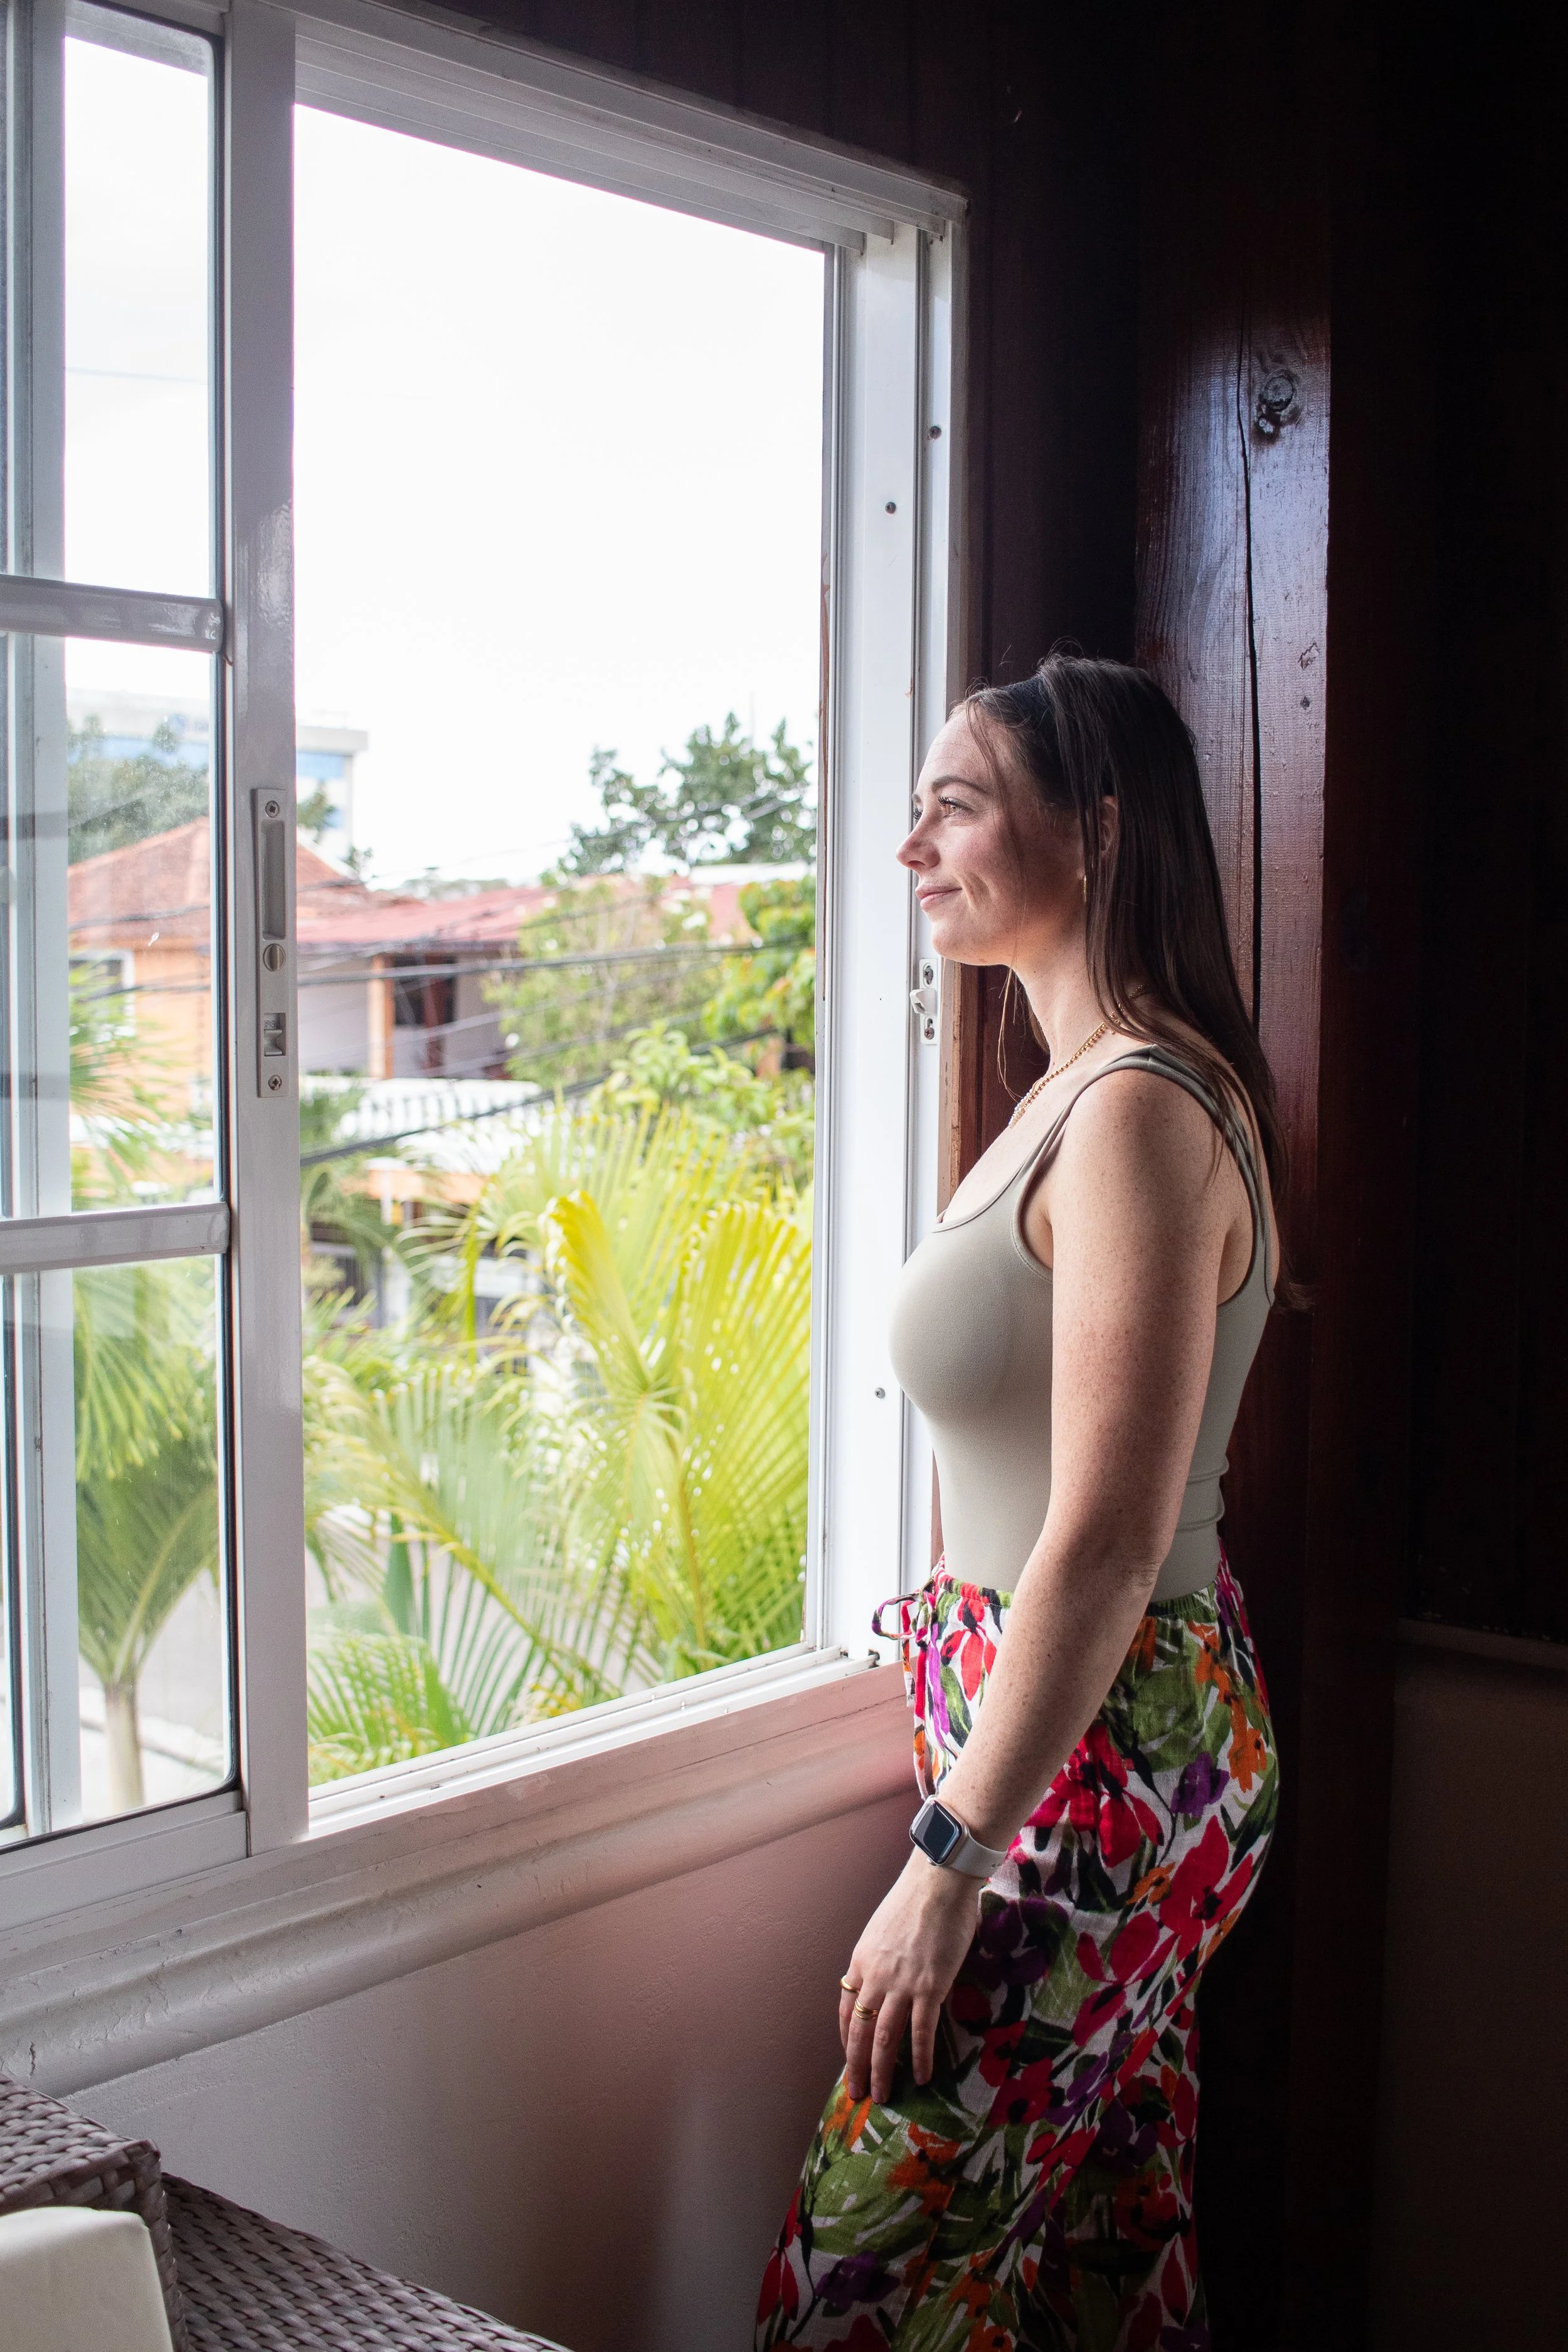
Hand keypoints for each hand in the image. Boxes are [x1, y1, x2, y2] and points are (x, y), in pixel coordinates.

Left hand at [839, 1852, 980, 2103]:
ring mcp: (901, 1984)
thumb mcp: (882, 1930)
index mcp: (861, 1961)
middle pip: (860, 2031)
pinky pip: (922, 2031)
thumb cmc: (914, 1899)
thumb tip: (887, 1978)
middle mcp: (875, 1977)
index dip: (847, 2038)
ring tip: (883, 2094)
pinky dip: (920, 2057)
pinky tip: (921, 2076)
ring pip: (885, 2038)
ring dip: (882, 2070)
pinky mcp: (930, 1987)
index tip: (849, 2057)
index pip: (847, 2009)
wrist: (938, 1882)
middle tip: (857, 2093)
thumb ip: (881, 1958)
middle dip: (856, 2066)